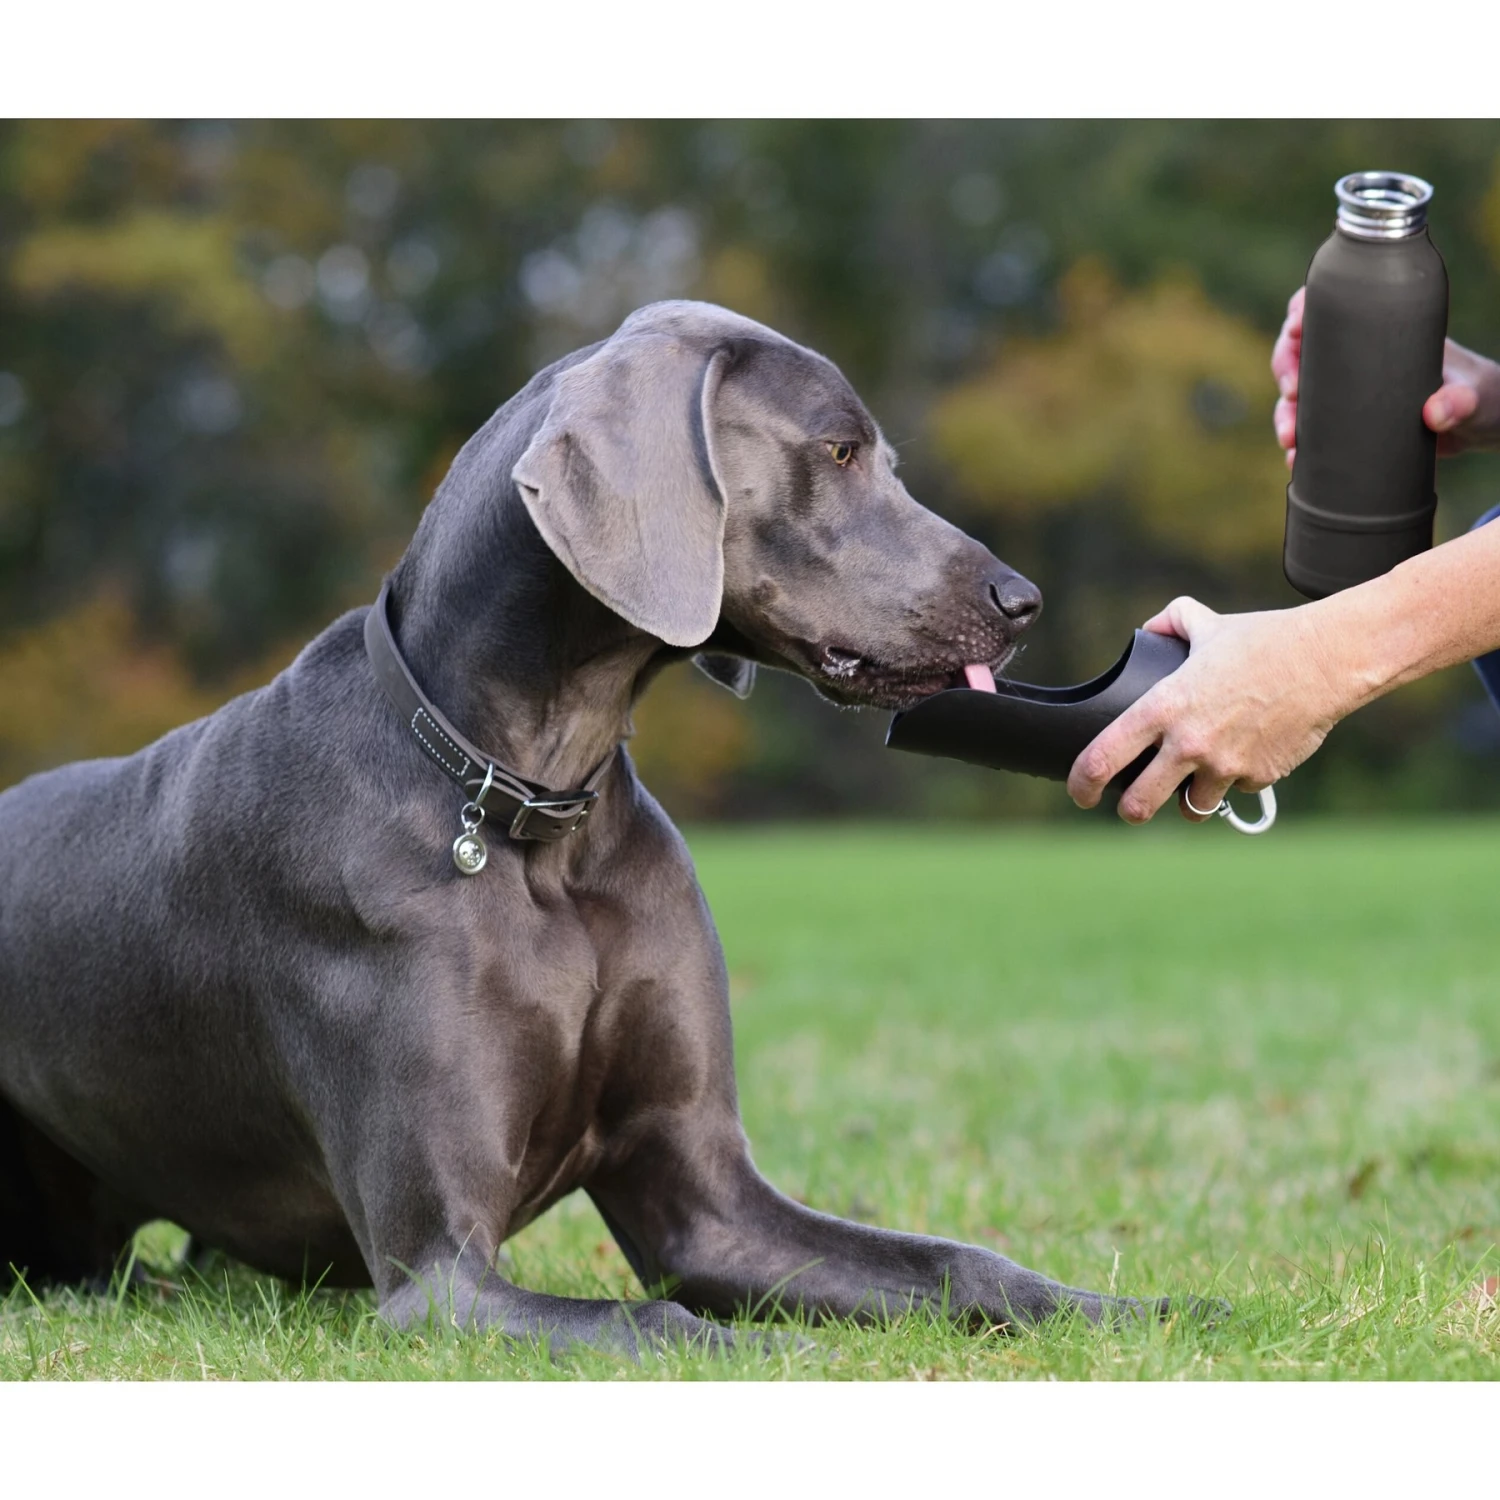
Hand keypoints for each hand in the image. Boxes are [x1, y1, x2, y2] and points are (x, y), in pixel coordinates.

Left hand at [1066, 596, 1349, 824]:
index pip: (1103, 757)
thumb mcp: (1207, 624)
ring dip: (1188, 801)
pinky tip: (1242, 756)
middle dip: (1130, 811)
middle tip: (1131, 807)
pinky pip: (1235, 791)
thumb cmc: (1264, 639)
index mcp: (1163, 707)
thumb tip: (1151, 630)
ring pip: (1191, 808)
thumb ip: (1171, 623)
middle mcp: (1188, 744)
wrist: (1327, 659)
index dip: (1082, 783)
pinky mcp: (1258, 777)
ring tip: (1191, 786)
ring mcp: (1225, 765)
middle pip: (1139, 805)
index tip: (1080, 792)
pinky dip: (1233, 782)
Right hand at [1272, 286, 1499, 466]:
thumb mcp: (1473, 395)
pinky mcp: (1345, 422)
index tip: (1295, 328)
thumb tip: (1435, 413)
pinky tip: (1294, 459)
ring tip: (1290, 438)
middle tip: (1292, 392)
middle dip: (1285, 369)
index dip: (1303, 311)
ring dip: (1284, 414)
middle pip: (1302, 349)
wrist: (1479, 425)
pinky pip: (1309, 429)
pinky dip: (1297, 445)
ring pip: (1297, 394)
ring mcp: (1347, 391)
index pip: (1331, 306)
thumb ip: (1459, 401)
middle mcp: (1357, 358)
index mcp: (1383, 331)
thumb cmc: (1480, 395)